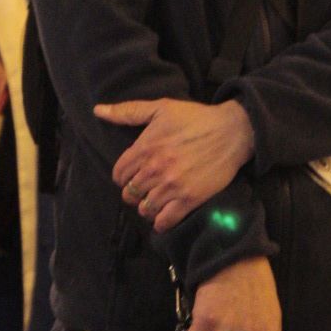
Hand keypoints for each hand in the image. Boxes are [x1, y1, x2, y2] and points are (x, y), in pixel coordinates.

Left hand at [96, 97, 255, 229]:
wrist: (232, 131)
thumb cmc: (196, 118)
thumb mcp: (160, 108)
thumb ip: (127, 111)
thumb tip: (98, 110)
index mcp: (145, 147)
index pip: (119, 174)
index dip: (123, 177)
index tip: (132, 176)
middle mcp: (155, 169)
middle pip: (130, 193)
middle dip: (134, 192)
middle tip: (144, 189)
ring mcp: (172, 186)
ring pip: (145, 209)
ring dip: (147, 207)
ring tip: (155, 201)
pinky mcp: (189, 199)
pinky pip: (165, 221)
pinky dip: (161, 222)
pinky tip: (164, 216)